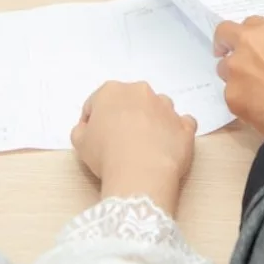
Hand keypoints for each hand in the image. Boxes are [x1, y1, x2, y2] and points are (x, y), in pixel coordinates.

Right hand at [71, 81, 196, 214]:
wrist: (141, 172)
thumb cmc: (106, 154)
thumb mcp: (79, 142)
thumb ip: (81, 129)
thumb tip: (89, 128)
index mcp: (112, 91)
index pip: (98, 102)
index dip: (93, 121)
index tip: (94, 138)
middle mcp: (141, 92)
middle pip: (130, 102)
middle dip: (125, 117)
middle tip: (119, 142)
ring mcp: (167, 107)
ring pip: (158, 109)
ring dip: (152, 122)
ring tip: (145, 146)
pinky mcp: (185, 125)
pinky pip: (182, 124)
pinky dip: (176, 132)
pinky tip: (167, 146)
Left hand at [214, 16, 263, 136]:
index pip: (252, 24)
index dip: (254, 37)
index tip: (256, 48)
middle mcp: (250, 42)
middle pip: (226, 33)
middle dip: (225, 43)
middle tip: (231, 55)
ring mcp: (236, 66)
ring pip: (224, 67)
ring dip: (235, 75)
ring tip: (254, 93)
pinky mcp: (230, 92)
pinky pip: (231, 94)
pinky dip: (241, 100)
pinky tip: (258, 110)